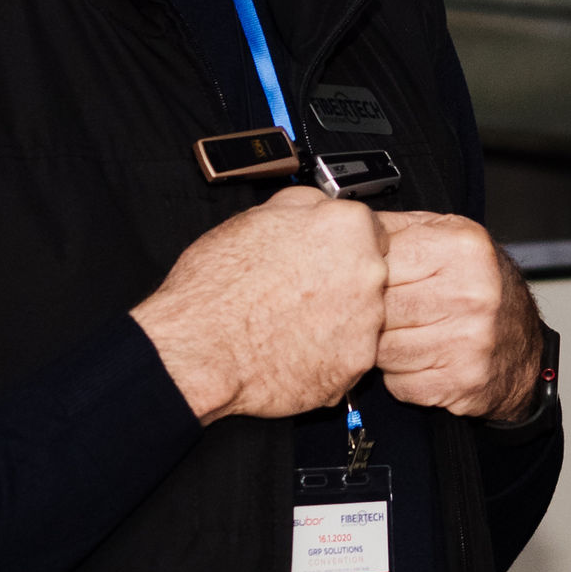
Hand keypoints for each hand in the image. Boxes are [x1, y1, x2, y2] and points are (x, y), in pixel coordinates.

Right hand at [131, 187, 389, 422]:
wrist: (200, 349)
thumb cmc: (218, 288)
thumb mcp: (253, 217)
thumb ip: (301, 207)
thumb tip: (316, 206)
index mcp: (345, 228)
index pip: (367, 227)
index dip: (340, 243)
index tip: (325, 255)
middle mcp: (367, 273)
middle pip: (369, 272)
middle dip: (341, 280)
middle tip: (300, 290)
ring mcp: (366, 322)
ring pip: (361, 315)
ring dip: (336, 317)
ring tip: (290, 321)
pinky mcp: (355, 365)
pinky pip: (349, 354)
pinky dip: (327, 353)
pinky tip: (293, 347)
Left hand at [375, 211, 546, 422]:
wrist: (522, 346)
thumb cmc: (477, 287)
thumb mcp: (447, 239)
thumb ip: (395, 230)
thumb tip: (341, 232)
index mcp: (461, 248)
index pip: (376, 261)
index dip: (364, 275)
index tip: (369, 280)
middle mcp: (470, 293)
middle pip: (376, 308)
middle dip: (371, 314)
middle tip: (386, 311)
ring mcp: (468, 341)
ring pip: (381, 350)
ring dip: (382, 347)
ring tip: (406, 334)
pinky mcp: (460, 382)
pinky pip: (399, 383)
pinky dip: (401, 376)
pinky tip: (420, 360)